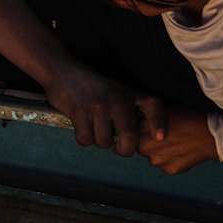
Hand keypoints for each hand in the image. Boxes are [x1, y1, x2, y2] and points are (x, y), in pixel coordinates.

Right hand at [45, 67, 167, 156]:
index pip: (152, 106)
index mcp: (127, 94)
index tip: (160, 138)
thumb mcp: (116, 90)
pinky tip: (82, 128)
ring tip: (95, 130)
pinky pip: (85, 139)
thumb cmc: (92, 86)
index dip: (159, 124)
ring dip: (99, 141)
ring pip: (104, 142)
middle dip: (124, 150)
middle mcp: (116, 100)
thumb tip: (145, 136)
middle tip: (119, 148)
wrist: (62, 72)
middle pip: (129, 138)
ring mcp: (97, 106)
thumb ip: (131, 108)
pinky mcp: (78, 112)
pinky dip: (83, 139)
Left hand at [138, 110, 217, 174]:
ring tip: (175, 143)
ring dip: (158, 153)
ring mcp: (157, 160)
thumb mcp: (160, 110)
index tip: (147, 129)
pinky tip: (181, 151)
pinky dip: (171, 161)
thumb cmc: (187, 117)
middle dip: (147, 143)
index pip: (130, 133)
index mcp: (140, 130)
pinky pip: (165, 166)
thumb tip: (133, 119)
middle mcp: (144, 147)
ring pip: (152, 157)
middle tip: (163, 137)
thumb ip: (144, 117)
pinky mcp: (169, 170)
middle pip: (139, 147)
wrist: (211, 134)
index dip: (138, 131)